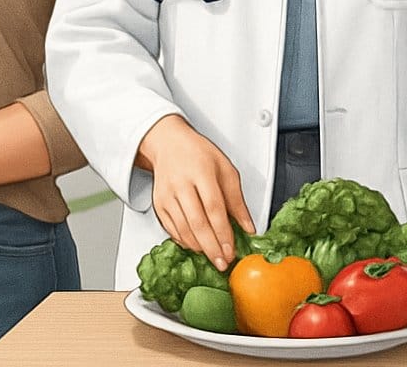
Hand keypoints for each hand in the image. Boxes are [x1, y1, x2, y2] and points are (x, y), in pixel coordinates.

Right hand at [137, 115, 254, 270]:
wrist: (169, 144)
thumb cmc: (199, 154)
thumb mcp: (225, 168)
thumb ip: (237, 199)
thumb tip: (248, 226)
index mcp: (201, 172)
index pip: (214, 208)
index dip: (223, 232)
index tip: (231, 249)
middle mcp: (181, 184)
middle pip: (197, 222)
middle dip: (212, 247)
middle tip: (223, 262)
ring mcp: (167, 195)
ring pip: (183, 230)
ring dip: (199, 248)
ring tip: (213, 257)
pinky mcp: (158, 205)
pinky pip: (171, 230)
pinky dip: (185, 242)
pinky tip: (197, 247)